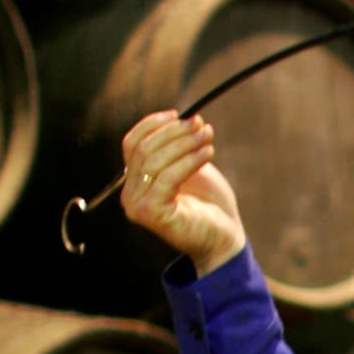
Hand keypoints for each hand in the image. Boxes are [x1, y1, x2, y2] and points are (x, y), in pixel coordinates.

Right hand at [121, 111, 246, 275]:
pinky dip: (189, 161)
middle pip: (144, 149)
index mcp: (135, 180)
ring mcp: (137, 205)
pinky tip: (208, 153)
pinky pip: (167, 178)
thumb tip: (187, 117)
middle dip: (174, 132)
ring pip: (154, 160)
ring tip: (208, 136)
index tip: (179, 114)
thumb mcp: (192, 167)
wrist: (223, 239)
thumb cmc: (209, 204)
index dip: (153, 125)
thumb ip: (181, 147)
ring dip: (184, 144)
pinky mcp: (150, 213)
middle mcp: (129, 193)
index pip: (132, 143)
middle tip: (201, 125)